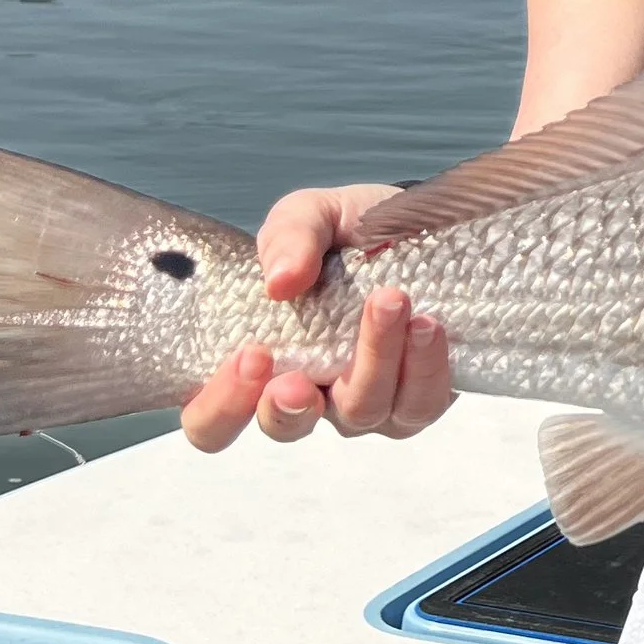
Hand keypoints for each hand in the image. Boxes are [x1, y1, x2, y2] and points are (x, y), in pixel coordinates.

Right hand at [179, 185, 456, 450]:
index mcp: (262, 361)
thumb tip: (281, 281)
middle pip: (286, 427)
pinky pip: (419, 404)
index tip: (251, 354)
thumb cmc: (347, 235)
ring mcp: (366, 404)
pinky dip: (425, 366)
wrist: (419, 226)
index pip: (214, 419)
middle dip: (291, 403)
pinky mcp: (420, 398)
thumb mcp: (312, 216)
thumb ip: (288, 237)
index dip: (221, 405)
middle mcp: (310, 395)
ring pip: (363, 412)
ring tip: (393, 301)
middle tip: (306, 363)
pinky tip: (428, 324)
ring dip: (376, 359)